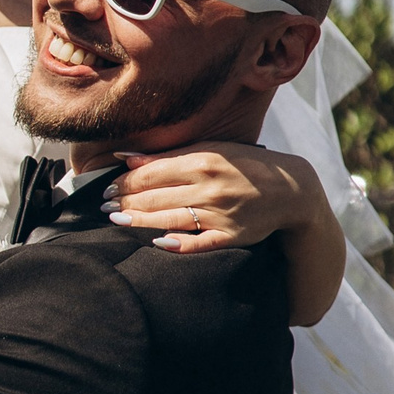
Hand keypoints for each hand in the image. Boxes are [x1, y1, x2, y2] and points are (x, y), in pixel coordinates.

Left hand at [109, 142, 327, 253]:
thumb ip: (170, 156)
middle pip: (155, 196)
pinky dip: (178, 243)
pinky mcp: (232, 236)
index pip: (152, 172)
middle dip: (125, 201)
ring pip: (170, 218)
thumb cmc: (244, 165)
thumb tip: (127, 159)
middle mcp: (210, 186)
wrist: (290, 189)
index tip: (107, 187)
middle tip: (103, 207)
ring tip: (116, 221)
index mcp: (202, 160)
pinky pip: (200, 243)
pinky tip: (157, 243)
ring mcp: (221, 213)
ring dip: (139, 221)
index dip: (125, 181)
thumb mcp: (210, 150)